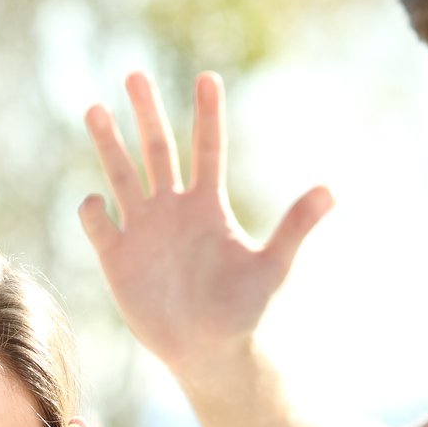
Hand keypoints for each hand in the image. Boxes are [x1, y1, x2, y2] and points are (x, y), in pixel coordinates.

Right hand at [79, 70, 333, 376]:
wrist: (211, 352)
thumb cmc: (245, 311)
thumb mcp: (274, 267)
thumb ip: (296, 226)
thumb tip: (333, 190)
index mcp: (209, 207)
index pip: (207, 149)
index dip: (207, 115)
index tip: (208, 77)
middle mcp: (173, 210)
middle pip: (158, 151)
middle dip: (146, 114)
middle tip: (135, 74)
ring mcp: (143, 232)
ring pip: (122, 176)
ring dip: (109, 144)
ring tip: (95, 108)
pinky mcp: (118, 259)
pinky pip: (100, 225)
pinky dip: (94, 211)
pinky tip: (97, 202)